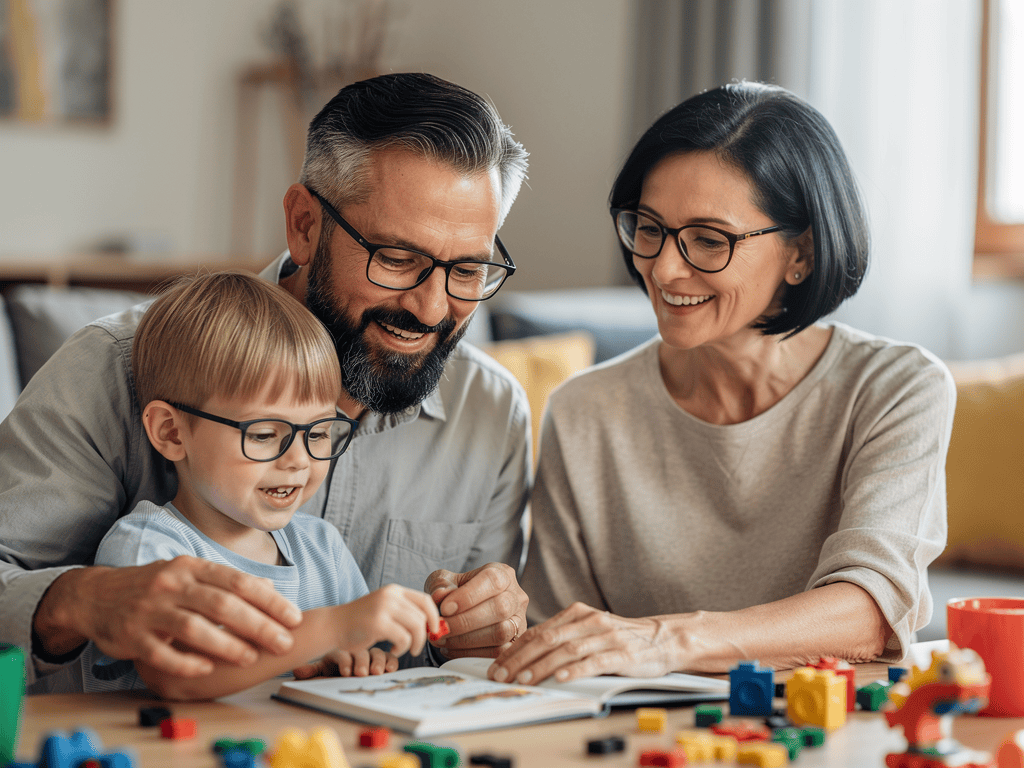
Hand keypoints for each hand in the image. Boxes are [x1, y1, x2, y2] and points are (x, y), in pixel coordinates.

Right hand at [34, 557, 301, 676]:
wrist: (95, 595)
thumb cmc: (155, 586)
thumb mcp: (190, 574)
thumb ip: (227, 583)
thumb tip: (271, 591)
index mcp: (192, 567)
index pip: (239, 582)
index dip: (270, 600)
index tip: (294, 617)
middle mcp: (172, 584)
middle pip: (222, 604)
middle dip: (258, 624)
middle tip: (283, 642)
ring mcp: (150, 609)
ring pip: (193, 627)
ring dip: (226, 643)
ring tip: (250, 657)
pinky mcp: (131, 636)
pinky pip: (161, 652)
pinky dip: (186, 660)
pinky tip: (207, 668)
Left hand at [292, 646, 398, 678]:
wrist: (342, 680)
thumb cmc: (331, 676)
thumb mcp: (320, 674)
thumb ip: (312, 672)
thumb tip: (298, 669)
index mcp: (339, 652)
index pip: (342, 652)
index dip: (345, 661)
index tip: (346, 672)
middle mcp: (356, 651)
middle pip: (361, 652)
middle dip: (362, 662)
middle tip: (362, 673)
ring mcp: (370, 655)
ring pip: (376, 653)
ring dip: (378, 662)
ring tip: (377, 672)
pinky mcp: (383, 661)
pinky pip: (389, 658)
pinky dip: (391, 662)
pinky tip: (390, 669)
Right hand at [333, 584, 440, 657]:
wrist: (333, 626)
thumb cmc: (360, 622)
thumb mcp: (384, 609)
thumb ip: (404, 612)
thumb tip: (432, 623)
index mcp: (394, 590)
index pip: (425, 600)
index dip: (434, 616)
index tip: (434, 630)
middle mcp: (390, 595)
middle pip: (422, 616)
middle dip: (423, 635)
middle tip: (414, 647)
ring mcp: (384, 608)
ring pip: (417, 627)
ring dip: (414, 643)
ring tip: (403, 649)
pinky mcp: (378, 623)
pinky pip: (404, 638)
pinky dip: (403, 648)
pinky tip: (393, 650)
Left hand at [424, 563, 527, 658]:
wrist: (465, 610)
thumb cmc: (457, 592)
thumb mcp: (446, 581)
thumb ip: (441, 584)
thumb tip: (440, 595)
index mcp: (503, 574)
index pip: (492, 580)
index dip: (469, 595)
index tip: (445, 608)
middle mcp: (516, 597)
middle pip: (500, 608)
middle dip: (465, 621)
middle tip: (441, 627)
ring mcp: (519, 621)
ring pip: (501, 633)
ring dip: (466, 639)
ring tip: (442, 638)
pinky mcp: (514, 644)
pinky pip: (497, 652)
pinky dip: (470, 653)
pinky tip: (451, 648)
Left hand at [487, 602, 676, 684]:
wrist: (661, 638)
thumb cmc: (618, 637)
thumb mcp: (586, 630)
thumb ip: (561, 638)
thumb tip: (523, 655)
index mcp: (576, 614)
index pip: (538, 631)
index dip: (514, 649)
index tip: (496, 665)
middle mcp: (588, 621)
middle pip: (547, 640)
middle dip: (520, 658)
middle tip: (501, 675)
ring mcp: (605, 636)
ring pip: (566, 651)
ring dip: (542, 666)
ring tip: (524, 678)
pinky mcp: (622, 653)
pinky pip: (595, 661)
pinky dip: (576, 669)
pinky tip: (562, 678)